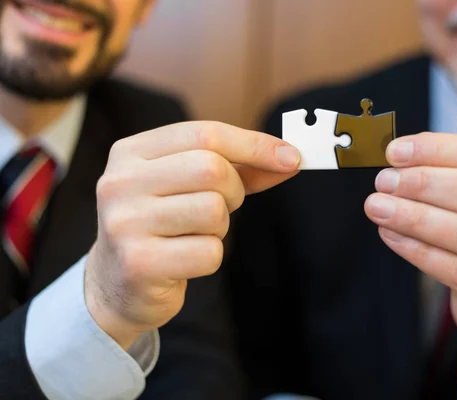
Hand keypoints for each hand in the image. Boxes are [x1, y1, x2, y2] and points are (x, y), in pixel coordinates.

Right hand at [84, 121, 299, 348]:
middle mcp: (119, 182)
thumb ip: (238, 168)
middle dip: (233, 191)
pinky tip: (185, 261)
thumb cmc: (163, 227)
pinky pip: (210, 252)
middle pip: (212, 169)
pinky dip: (211, 257)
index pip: (205, 133)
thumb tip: (290, 158)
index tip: (291, 157)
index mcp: (130, 152)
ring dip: (220, 227)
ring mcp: (125, 223)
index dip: (254, 144)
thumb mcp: (188, 187)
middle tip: (220, 209)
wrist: (117, 285)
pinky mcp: (138, 263)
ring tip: (194, 235)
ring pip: (214, 210)